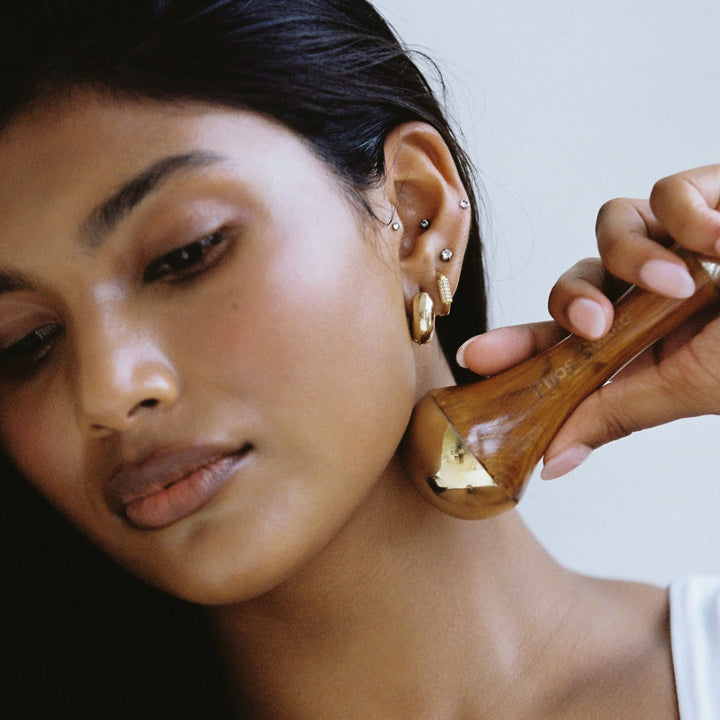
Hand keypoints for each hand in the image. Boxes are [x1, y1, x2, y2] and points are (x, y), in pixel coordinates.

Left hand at [457, 164, 719, 478]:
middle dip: (570, 302)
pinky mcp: (706, 194)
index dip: (516, 348)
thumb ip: (616, 412)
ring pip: (607, 230)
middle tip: (591, 326)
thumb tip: (552, 462)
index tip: (473, 359)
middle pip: (574, 283)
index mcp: (645, 340)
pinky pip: (663, 193)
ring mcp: (678, 241)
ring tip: (685, 282)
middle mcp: (653, 291)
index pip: (563, 343)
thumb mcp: (690, 387)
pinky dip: (685, 216)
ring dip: (633, 258)